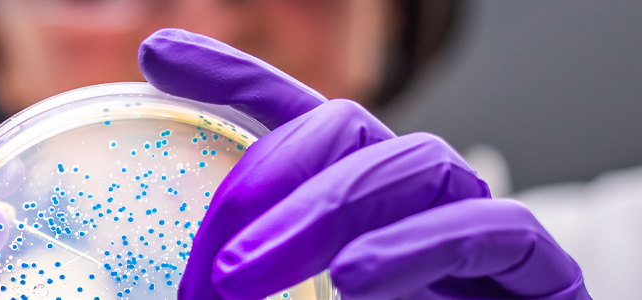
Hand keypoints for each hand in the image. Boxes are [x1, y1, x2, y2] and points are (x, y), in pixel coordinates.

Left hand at [139, 29, 588, 299]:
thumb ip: (246, 289)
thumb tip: (186, 294)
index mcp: (353, 209)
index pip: (294, 120)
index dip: (232, 79)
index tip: (158, 56)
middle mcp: (415, 204)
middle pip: (346, 131)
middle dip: (271, 176)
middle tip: (215, 262)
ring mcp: (477, 229)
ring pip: (413, 164)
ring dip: (326, 212)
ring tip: (249, 275)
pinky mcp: (538, 273)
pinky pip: (491, 229)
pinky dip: (420, 245)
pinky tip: (356, 279)